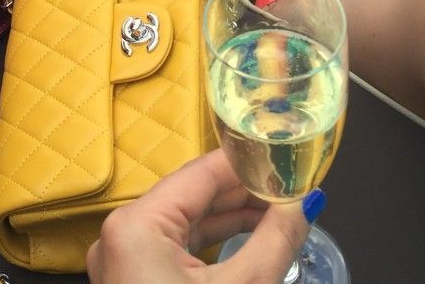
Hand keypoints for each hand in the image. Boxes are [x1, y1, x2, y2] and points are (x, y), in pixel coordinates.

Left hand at [86, 150, 311, 283]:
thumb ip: (275, 240)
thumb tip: (303, 205)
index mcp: (136, 225)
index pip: (200, 173)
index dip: (245, 162)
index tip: (283, 153)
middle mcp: (121, 235)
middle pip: (192, 196)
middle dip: (243, 191)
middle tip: (289, 183)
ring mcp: (122, 260)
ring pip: (185, 223)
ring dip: (231, 216)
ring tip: (278, 210)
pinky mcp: (132, 282)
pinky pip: (175, 247)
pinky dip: (212, 241)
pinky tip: (249, 237)